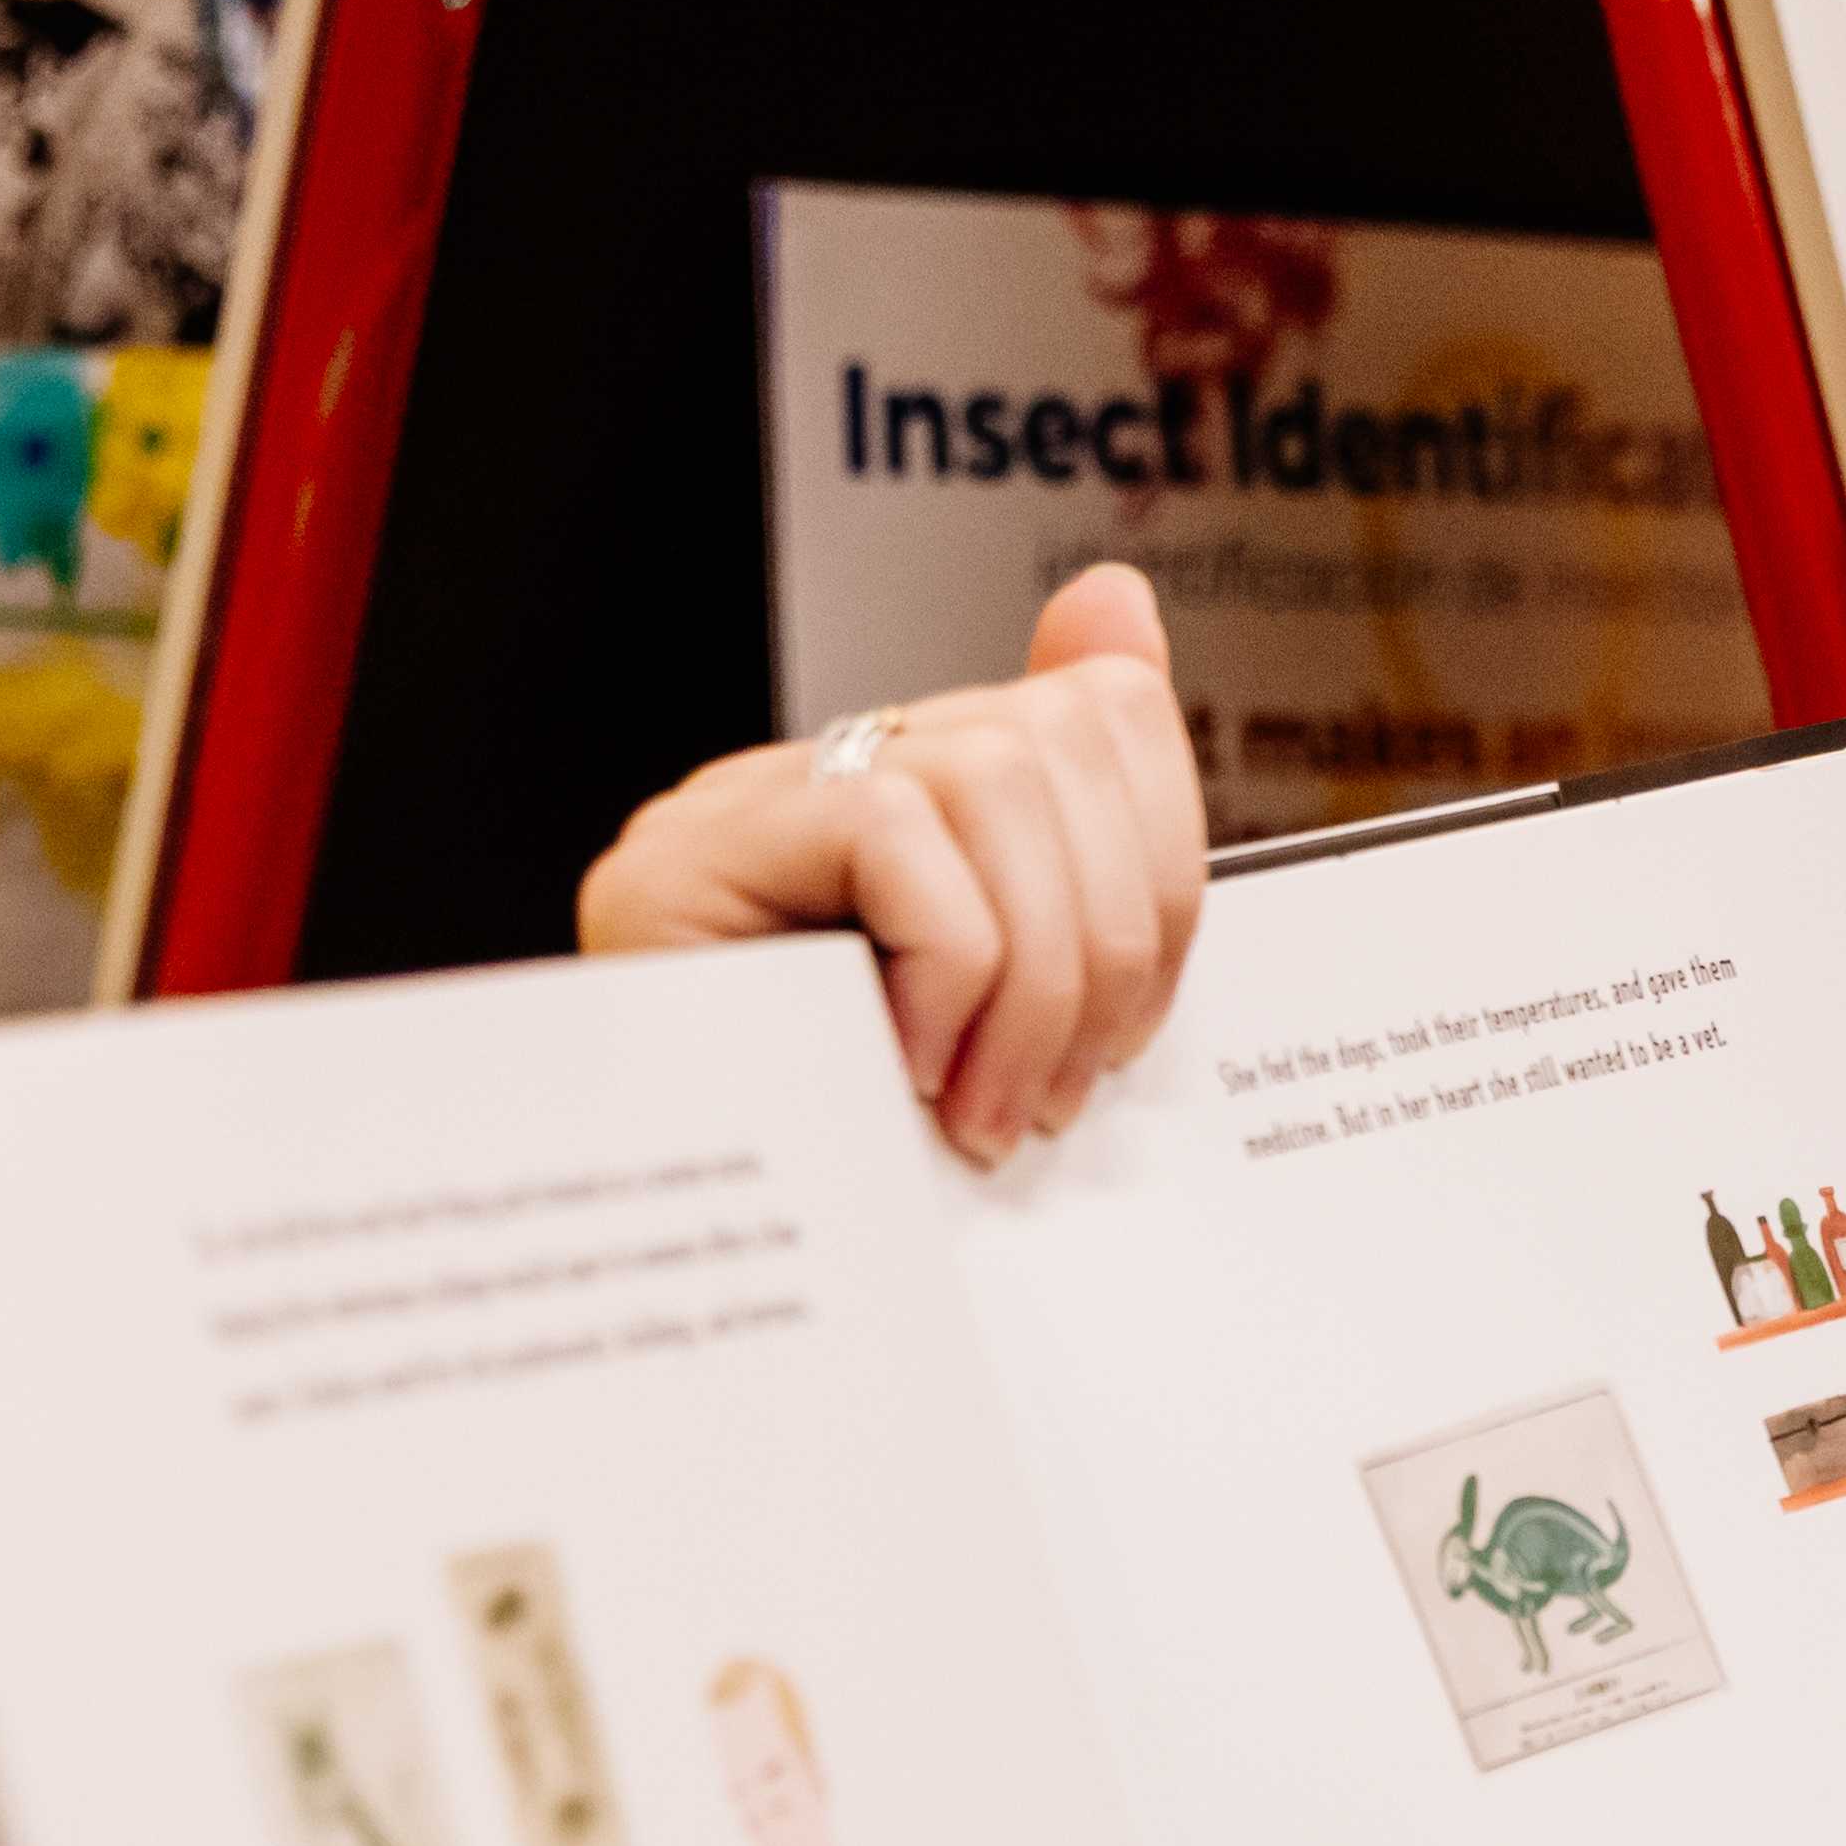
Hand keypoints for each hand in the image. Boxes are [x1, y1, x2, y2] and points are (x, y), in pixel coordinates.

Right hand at [576, 565, 1207, 1159]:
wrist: (681, 1240)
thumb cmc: (846, 1152)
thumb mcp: (1014, 1019)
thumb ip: (1082, 861)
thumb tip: (1120, 604)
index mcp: (914, 804)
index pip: (1090, 710)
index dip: (1164, 845)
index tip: (1142, 1007)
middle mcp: (827, 777)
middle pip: (1058, 735)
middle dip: (1115, 932)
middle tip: (1069, 1087)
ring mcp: (750, 802)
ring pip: (994, 777)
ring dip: (1034, 971)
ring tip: (991, 1101)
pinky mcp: (697, 850)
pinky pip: (892, 835)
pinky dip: (947, 966)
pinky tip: (912, 1064)